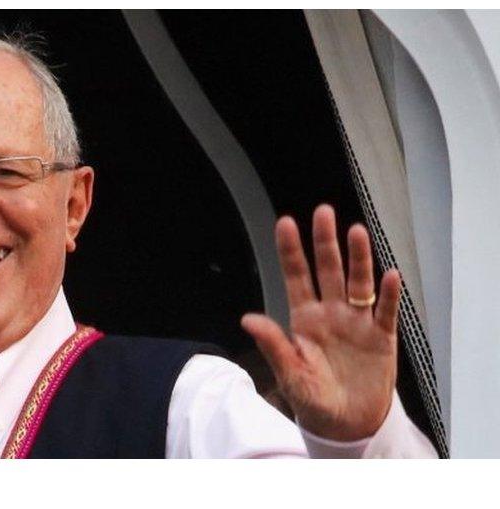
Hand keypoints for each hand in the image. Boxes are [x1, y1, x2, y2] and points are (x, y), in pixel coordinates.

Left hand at [241, 204, 401, 440]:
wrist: (346, 424)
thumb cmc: (313, 398)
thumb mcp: (289, 373)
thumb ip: (272, 344)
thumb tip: (247, 319)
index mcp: (304, 319)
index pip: (296, 277)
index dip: (291, 251)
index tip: (286, 223)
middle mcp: (331, 313)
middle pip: (328, 270)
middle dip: (325, 242)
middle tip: (323, 213)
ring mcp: (357, 322)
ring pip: (358, 283)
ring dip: (358, 258)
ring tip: (356, 232)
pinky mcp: (381, 338)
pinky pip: (386, 312)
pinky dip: (389, 295)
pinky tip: (390, 276)